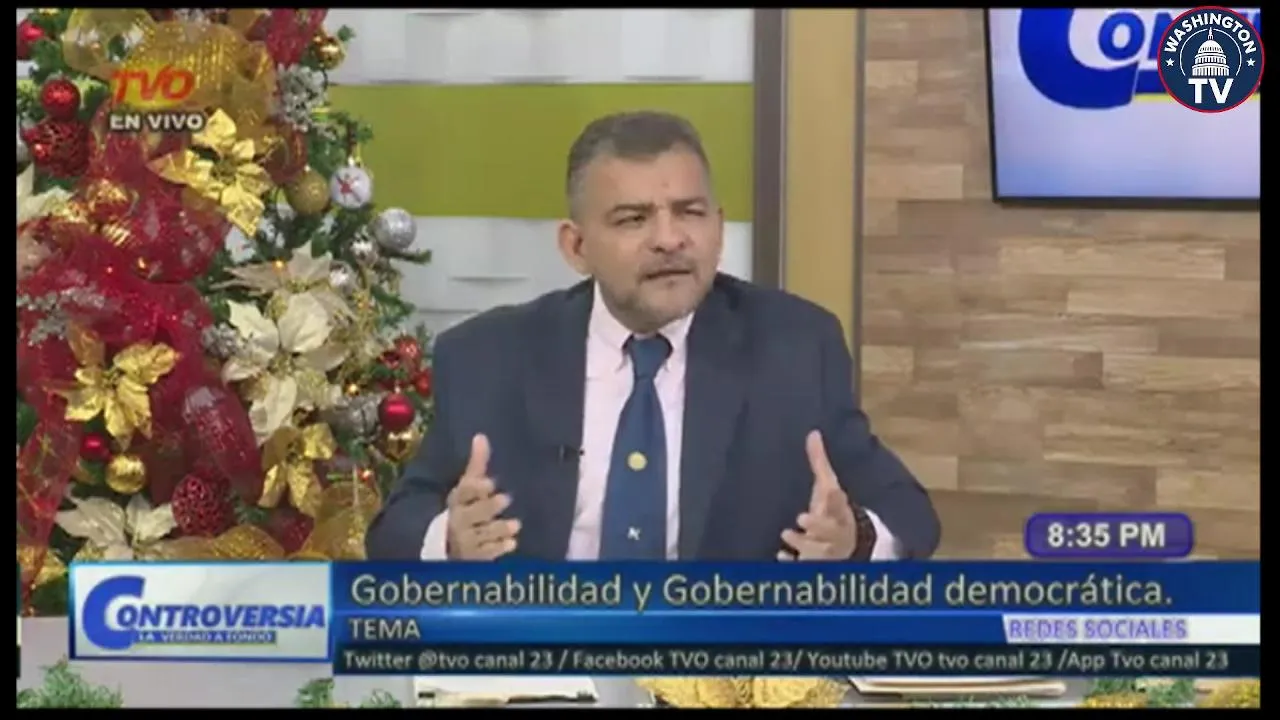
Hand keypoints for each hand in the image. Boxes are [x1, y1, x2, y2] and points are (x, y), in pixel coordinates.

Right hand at [446, 434, 520, 559]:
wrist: (447, 546)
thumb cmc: (465, 509)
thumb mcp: (469, 488)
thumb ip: (477, 465)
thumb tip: (481, 437)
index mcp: (457, 500)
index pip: (463, 493)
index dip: (475, 488)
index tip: (490, 482)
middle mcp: (458, 520)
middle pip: (471, 514)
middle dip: (488, 506)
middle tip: (506, 499)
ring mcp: (464, 541)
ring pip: (480, 535)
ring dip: (498, 529)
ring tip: (516, 525)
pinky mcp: (472, 560)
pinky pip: (485, 555)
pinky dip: (497, 549)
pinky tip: (511, 543)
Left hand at [779, 430, 857, 560]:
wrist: (846, 546)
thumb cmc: (831, 511)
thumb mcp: (826, 487)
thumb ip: (819, 463)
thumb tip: (812, 433)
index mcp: (839, 511)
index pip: (840, 504)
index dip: (837, 499)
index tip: (833, 490)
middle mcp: (835, 533)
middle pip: (831, 531)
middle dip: (819, 525)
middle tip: (802, 517)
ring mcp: (826, 551)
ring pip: (819, 551)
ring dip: (803, 543)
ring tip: (786, 534)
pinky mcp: (814, 564)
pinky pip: (804, 569)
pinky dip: (794, 564)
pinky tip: (782, 557)